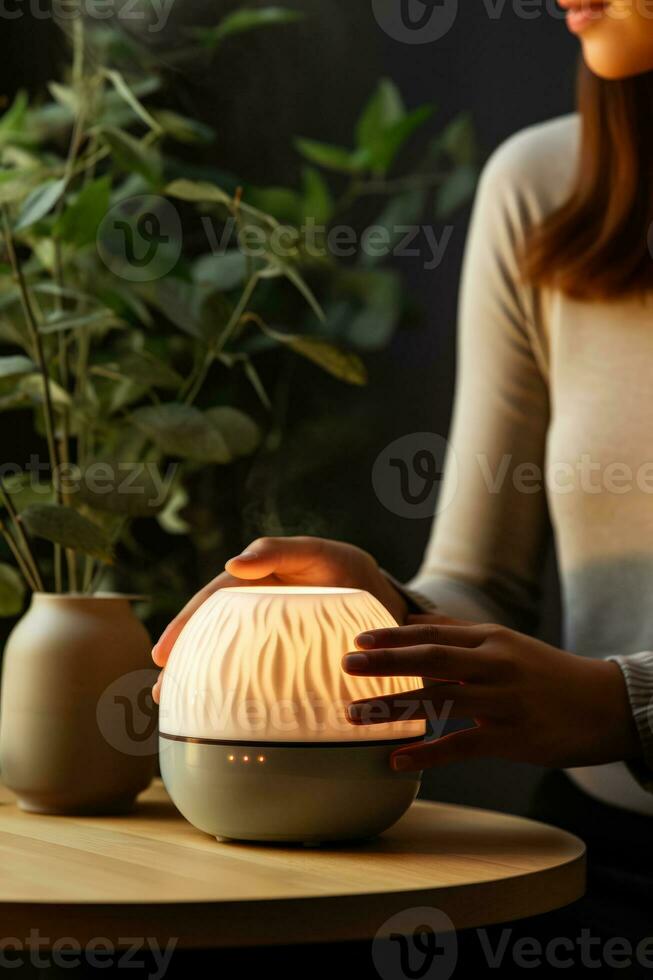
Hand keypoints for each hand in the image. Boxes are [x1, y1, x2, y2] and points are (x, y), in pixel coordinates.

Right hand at [151, 535, 407, 701]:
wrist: (389, 603)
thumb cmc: (348, 569)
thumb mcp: (317, 553)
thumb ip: (279, 552)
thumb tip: (233, 564)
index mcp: (256, 588)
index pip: (211, 604)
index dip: (184, 626)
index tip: (162, 655)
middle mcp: (259, 618)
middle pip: (213, 639)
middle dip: (185, 664)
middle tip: (162, 694)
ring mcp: (275, 646)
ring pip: (233, 666)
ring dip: (207, 687)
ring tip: (184, 715)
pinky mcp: (295, 670)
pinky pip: (264, 686)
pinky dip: (244, 703)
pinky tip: (234, 726)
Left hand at [342, 614, 640, 771]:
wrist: (604, 704)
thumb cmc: (545, 673)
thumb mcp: (506, 644)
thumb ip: (460, 635)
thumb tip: (411, 621)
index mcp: (491, 639)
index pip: (434, 633)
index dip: (393, 636)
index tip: (358, 638)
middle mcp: (495, 665)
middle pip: (431, 659)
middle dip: (385, 661)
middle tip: (346, 663)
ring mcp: (503, 702)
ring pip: (439, 701)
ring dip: (394, 707)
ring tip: (355, 715)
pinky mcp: (512, 739)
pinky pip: (461, 746)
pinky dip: (426, 753)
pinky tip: (397, 759)